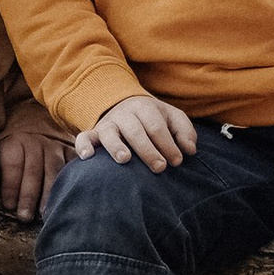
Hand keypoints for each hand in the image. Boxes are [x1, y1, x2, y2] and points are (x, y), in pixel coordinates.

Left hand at [0, 118, 70, 221]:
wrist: (33, 135)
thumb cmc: (9, 155)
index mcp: (16, 141)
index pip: (14, 164)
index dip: (10, 186)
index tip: (8, 206)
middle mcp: (38, 141)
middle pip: (34, 170)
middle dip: (28, 195)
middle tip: (24, 217)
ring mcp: (57, 147)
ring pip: (55, 170)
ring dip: (49, 194)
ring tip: (44, 214)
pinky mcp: (71, 153)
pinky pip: (73, 168)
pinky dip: (72, 183)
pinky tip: (66, 200)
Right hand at [82, 91, 198, 172]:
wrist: (124, 106)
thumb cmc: (153, 119)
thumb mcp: (171, 118)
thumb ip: (184, 131)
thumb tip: (190, 150)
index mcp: (145, 108)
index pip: (157, 126)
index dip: (168, 144)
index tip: (177, 161)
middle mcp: (124, 114)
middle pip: (135, 131)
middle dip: (148, 150)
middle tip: (160, 168)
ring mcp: (107, 124)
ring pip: (109, 133)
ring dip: (116, 146)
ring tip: (125, 160)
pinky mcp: (93, 133)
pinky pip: (84, 137)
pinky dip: (83, 146)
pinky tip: (88, 158)